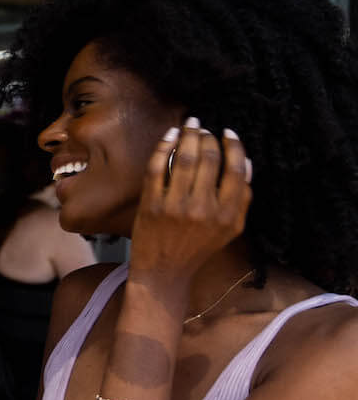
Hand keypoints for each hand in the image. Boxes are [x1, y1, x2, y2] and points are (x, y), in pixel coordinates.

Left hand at [129, 118, 251, 291]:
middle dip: (208, 137)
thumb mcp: (230, 229)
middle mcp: (204, 209)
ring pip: (185, 159)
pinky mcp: (152, 205)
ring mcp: (176, 206)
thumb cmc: (198, 248)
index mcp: (228, 215)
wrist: (164, 273)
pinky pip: (158, 168)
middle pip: (210, 159)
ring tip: (189, 126)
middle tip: (203, 128)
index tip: (228, 132)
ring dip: (188, 136)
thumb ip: (243, 199)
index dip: (234, 146)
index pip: (237, 170)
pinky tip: (170, 136)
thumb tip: (247, 163)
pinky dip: (164, 147)